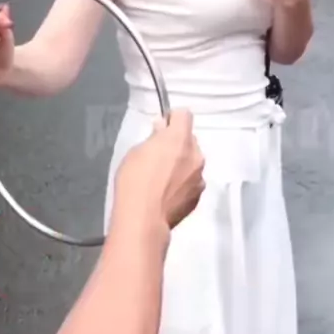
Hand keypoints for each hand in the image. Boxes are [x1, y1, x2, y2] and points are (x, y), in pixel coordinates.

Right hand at [113, 109, 204, 231]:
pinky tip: (168, 194)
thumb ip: (153, 138)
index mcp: (180, 138)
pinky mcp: (199, 196)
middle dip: (177, 143)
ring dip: (182, 164)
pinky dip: (183, 183)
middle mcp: (196, 154)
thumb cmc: (134, 180)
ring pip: (193, 161)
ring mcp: (200, 176)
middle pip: (190, 139)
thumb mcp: (136, 152)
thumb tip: (161, 130)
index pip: (184, 114)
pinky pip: (192, 181)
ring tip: (163, 180)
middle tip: (159, 156)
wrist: (143, 218)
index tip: (161, 129)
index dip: (172, 119)